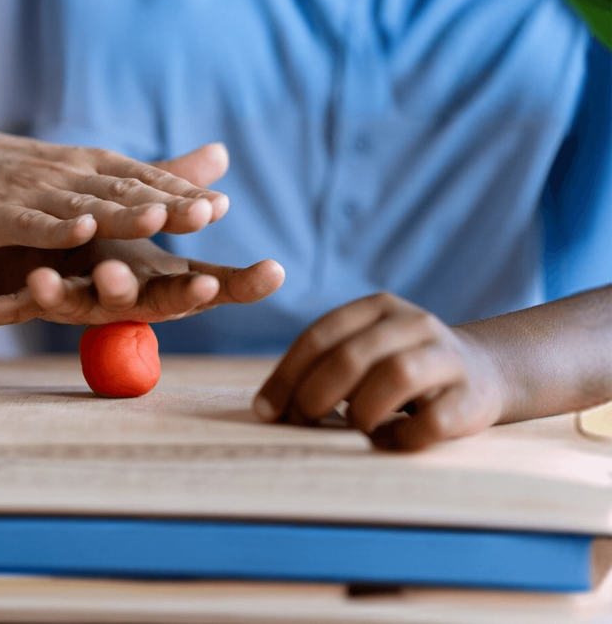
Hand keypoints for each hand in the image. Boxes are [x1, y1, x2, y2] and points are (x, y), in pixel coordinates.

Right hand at [0, 133, 229, 247]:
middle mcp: (74, 175)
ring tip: (156, 219)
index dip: (184, 193)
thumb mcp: (97, 172)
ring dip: (121, 214)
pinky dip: (56, 228)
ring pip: (86, 206)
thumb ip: (157, 176)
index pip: (148, 179)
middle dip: (166, 204)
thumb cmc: (37, 176)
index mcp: (99, 166)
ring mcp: (38, 194)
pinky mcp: (3, 215)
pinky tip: (79, 231)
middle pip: (125, 192)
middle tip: (205, 214)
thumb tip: (222, 157)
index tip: (221, 207)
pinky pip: (33, 223)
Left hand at [0, 238, 284, 325]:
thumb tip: (250, 207)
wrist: (76, 264)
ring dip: (50, 297)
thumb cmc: (131, 254)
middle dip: (119, 291)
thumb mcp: (165, 233)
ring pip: (61, 305)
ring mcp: (68, 304)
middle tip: (116, 278)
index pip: (181, 294)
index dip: (197, 294)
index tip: (219, 287)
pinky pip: (1, 311)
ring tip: (38, 282)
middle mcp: (111, 301)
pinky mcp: (25, 303)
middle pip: (120, 302)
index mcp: (149, 288)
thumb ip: (192, 212)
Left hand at [252, 292, 510, 450]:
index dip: (287, 374)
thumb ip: (323, 369)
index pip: (320, 335)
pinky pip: (432, 420)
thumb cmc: (401, 372)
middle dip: (317, 394)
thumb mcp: (364, 354)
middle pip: (353, 355)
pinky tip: (392, 441)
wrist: (484, 375)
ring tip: (354, 428)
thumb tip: (268, 410)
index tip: (265, 410)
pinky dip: (403, 436)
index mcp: (378, 307)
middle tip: (303, 421)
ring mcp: (448, 357)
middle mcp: (414, 323)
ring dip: (362, 411)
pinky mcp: (472, 397)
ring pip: (396, 376)